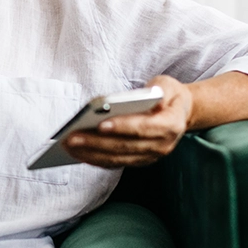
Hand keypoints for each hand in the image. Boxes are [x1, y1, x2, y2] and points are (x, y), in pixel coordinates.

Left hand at [62, 75, 191, 167]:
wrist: (179, 113)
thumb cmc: (168, 95)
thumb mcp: (168, 84)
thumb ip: (161, 89)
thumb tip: (149, 96)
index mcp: (171, 125)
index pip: (144, 128)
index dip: (123, 127)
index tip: (100, 124)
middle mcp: (162, 145)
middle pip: (125, 146)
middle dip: (96, 142)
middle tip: (71, 137)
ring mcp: (150, 156)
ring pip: (117, 158)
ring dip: (91, 153)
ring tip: (68, 145)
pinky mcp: (139, 161)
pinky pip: (114, 163)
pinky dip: (94, 158)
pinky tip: (77, 151)